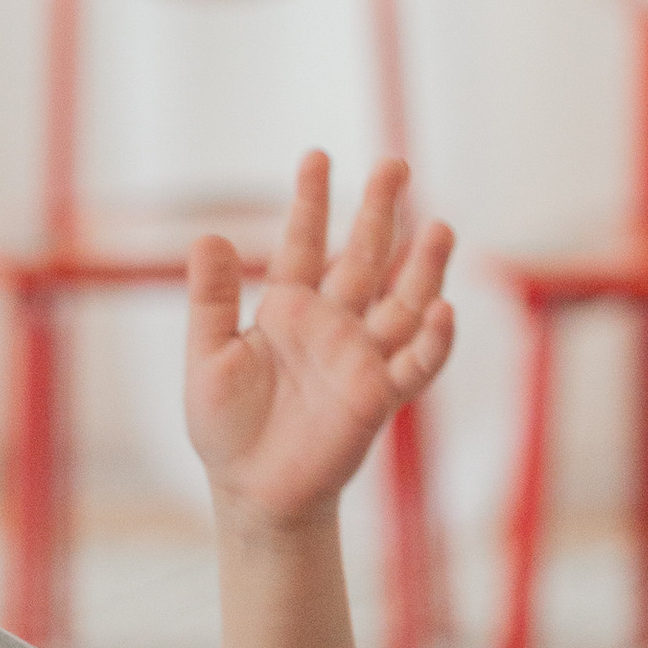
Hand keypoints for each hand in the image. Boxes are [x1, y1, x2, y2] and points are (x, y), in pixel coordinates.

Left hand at [186, 154, 453, 531]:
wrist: (252, 491)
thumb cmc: (226, 427)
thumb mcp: (207, 357)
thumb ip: (212, 300)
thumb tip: (205, 236)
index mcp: (288, 308)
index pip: (304, 242)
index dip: (312, 202)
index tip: (318, 156)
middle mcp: (332, 323)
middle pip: (364, 256)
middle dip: (380, 212)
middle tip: (395, 164)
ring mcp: (361, 356)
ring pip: (403, 301)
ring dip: (424, 266)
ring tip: (439, 227)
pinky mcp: (380, 395)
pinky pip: (415, 363)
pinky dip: (432, 339)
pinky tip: (442, 308)